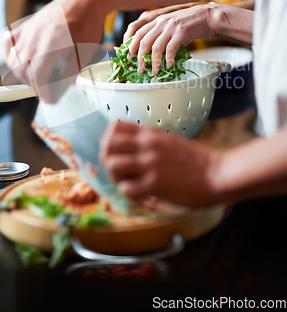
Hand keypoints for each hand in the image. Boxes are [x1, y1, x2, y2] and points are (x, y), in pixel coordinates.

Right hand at [2, 0, 106, 101]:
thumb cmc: (89, 25)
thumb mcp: (85, 52)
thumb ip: (71, 71)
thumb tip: (61, 87)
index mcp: (51, 45)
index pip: (39, 76)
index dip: (44, 92)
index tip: (50, 101)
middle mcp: (35, 37)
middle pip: (24, 70)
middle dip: (34, 85)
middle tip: (46, 92)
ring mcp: (28, 30)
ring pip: (14, 59)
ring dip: (23, 74)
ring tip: (37, 79)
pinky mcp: (26, 24)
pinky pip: (8, 42)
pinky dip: (8, 54)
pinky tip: (17, 61)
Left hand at [100, 121, 220, 207]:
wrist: (216, 174)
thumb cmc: (194, 160)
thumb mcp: (168, 140)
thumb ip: (148, 140)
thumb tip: (129, 148)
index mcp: (150, 133)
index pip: (114, 127)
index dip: (109, 140)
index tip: (116, 151)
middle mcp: (146, 145)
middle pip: (107, 145)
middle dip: (106, 159)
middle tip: (117, 170)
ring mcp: (149, 164)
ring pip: (112, 165)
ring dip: (115, 177)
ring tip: (127, 183)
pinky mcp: (154, 184)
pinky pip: (125, 188)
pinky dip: (127, 193)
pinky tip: (139, 194)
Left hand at [124, 3, 216, 73]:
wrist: (209, 17)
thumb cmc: (191, 25)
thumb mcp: (172, 27)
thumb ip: (162, 36)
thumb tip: (154, 54)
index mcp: (157, 19)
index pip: (136, 30)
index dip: (130, 43)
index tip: (129, 55)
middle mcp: (161, 21)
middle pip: (143, 40)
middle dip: (139, 57)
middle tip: (139, 68)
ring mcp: (171, 26)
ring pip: (155, 47)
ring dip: (154, 62)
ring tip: (154, 71)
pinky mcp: (181, 31)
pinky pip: (171, 49)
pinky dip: (168, 59)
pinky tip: (169, 65)